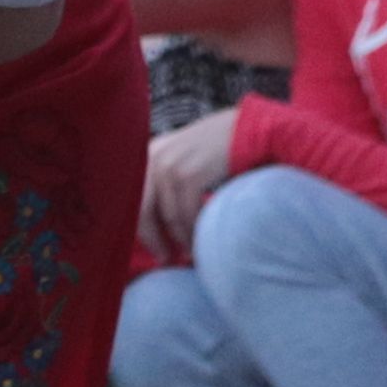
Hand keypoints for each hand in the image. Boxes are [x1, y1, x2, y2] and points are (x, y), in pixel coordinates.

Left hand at [140, 106, 248, 263]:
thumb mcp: (185, 159)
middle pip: (142, 210)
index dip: (143, 228)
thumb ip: (168, 183)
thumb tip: (157, 222)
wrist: (252, 128)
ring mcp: (169, 165)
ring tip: (189, 252)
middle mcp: (152, 158)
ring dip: (180, 238)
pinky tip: (201, 238)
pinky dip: (193, 229)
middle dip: (154, 239)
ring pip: (168, 215)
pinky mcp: (188, 174)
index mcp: (147, 154)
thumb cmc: (221, 148)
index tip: (155, 248)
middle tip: (165, 258)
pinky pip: (186, 212)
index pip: (134, 199)